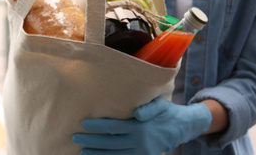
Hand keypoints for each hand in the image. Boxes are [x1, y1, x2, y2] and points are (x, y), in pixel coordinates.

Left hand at [72, 98, 211, 153]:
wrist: (181, 128)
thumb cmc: (166, 112)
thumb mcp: (160, 105)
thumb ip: (149, 108)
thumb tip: (137, 114)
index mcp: (140, 128)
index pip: (113, 128)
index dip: (97, 126)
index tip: (83, 123)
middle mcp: (139, 143)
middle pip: (110, 143)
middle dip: (91, 141)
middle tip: (75, 137)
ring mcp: (141, 153)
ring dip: (97, 154)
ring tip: (82, 151)